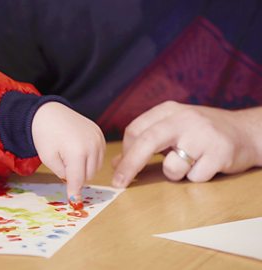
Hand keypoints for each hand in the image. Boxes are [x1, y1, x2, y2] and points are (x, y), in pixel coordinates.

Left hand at [32, 102, 105, 204]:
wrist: (48, 113)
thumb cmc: (45, 136)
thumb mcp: (48, 159)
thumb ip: (62, 174)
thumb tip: (74, 185)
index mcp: (77, 152)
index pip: (78, 180)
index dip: (74, 192)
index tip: (75, 203)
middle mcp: (91, 145)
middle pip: (89, 175)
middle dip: (77, 177)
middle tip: (64, 167)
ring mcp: (98, 138)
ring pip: (96, 167)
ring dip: (85, 168)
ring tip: (70, 157)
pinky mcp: (100, 134)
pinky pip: (100, 155)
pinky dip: (91, 158)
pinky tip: (78, 151)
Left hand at [112, 101, 261, 187]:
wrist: (246, 131)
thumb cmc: (201, 133)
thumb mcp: (172, 130)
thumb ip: (144, 143)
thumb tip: (116, 164)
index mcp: (168, 110)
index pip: (135, 130)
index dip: (125, 152)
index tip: (120, 168)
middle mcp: (184, 118)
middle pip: (146, 142)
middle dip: (129, 165)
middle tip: (118, 183)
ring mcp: (203, 134)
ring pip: (171, 167)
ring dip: (175, 174)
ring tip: (190, 163)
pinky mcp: (220, 152)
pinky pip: (195, 177)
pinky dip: (196, 178)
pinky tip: (207, 165)